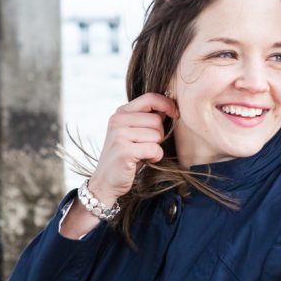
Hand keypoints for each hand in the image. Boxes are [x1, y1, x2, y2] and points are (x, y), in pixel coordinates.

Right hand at [60, 93, 176, 239]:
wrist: (105, 182)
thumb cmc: (125, 157)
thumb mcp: (132, 133)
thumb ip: (145, 119)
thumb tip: (170, 109)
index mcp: (120, 113)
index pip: (150, 98)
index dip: (167, 104)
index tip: (175, 114)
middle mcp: (117, 120)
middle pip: (157, 120)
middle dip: (159, 135)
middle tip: (147, 146)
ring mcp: (119, 135)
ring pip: (157, 135)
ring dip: (156, 148)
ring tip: (142, 154)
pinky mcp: (124, 150)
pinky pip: (154, 149)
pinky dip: (155, 157)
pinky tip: (145, 161)